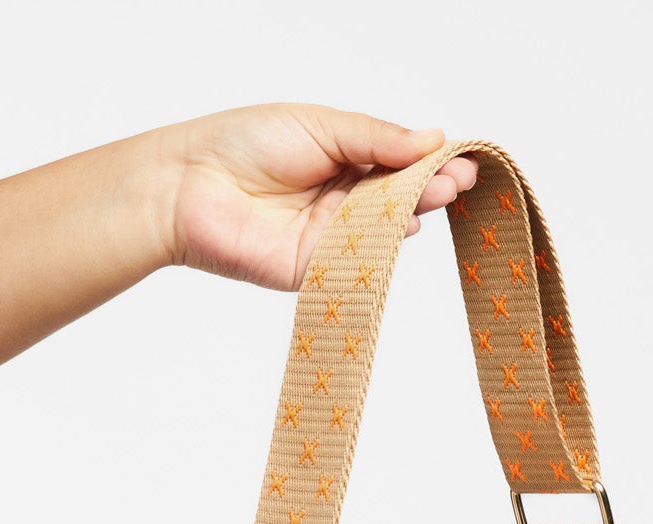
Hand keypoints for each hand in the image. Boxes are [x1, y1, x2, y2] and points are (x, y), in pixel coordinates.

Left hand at [155, 104, 478, 289]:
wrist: (190, 185)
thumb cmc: (244, 143)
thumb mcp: (321, 125)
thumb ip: (376, 137)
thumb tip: (431, 139)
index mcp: (343, 159)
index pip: (400, 163)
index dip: (431, 162)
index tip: (462, 160)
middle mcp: (342, 200)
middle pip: (400, 199)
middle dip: (431, 189)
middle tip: (457, 182)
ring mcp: (332, 238)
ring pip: (385, 231)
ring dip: (414, 214)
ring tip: (438, 195)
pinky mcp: (318, 270)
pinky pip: (359, 261)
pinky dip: (383, 247)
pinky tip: (406, 227)